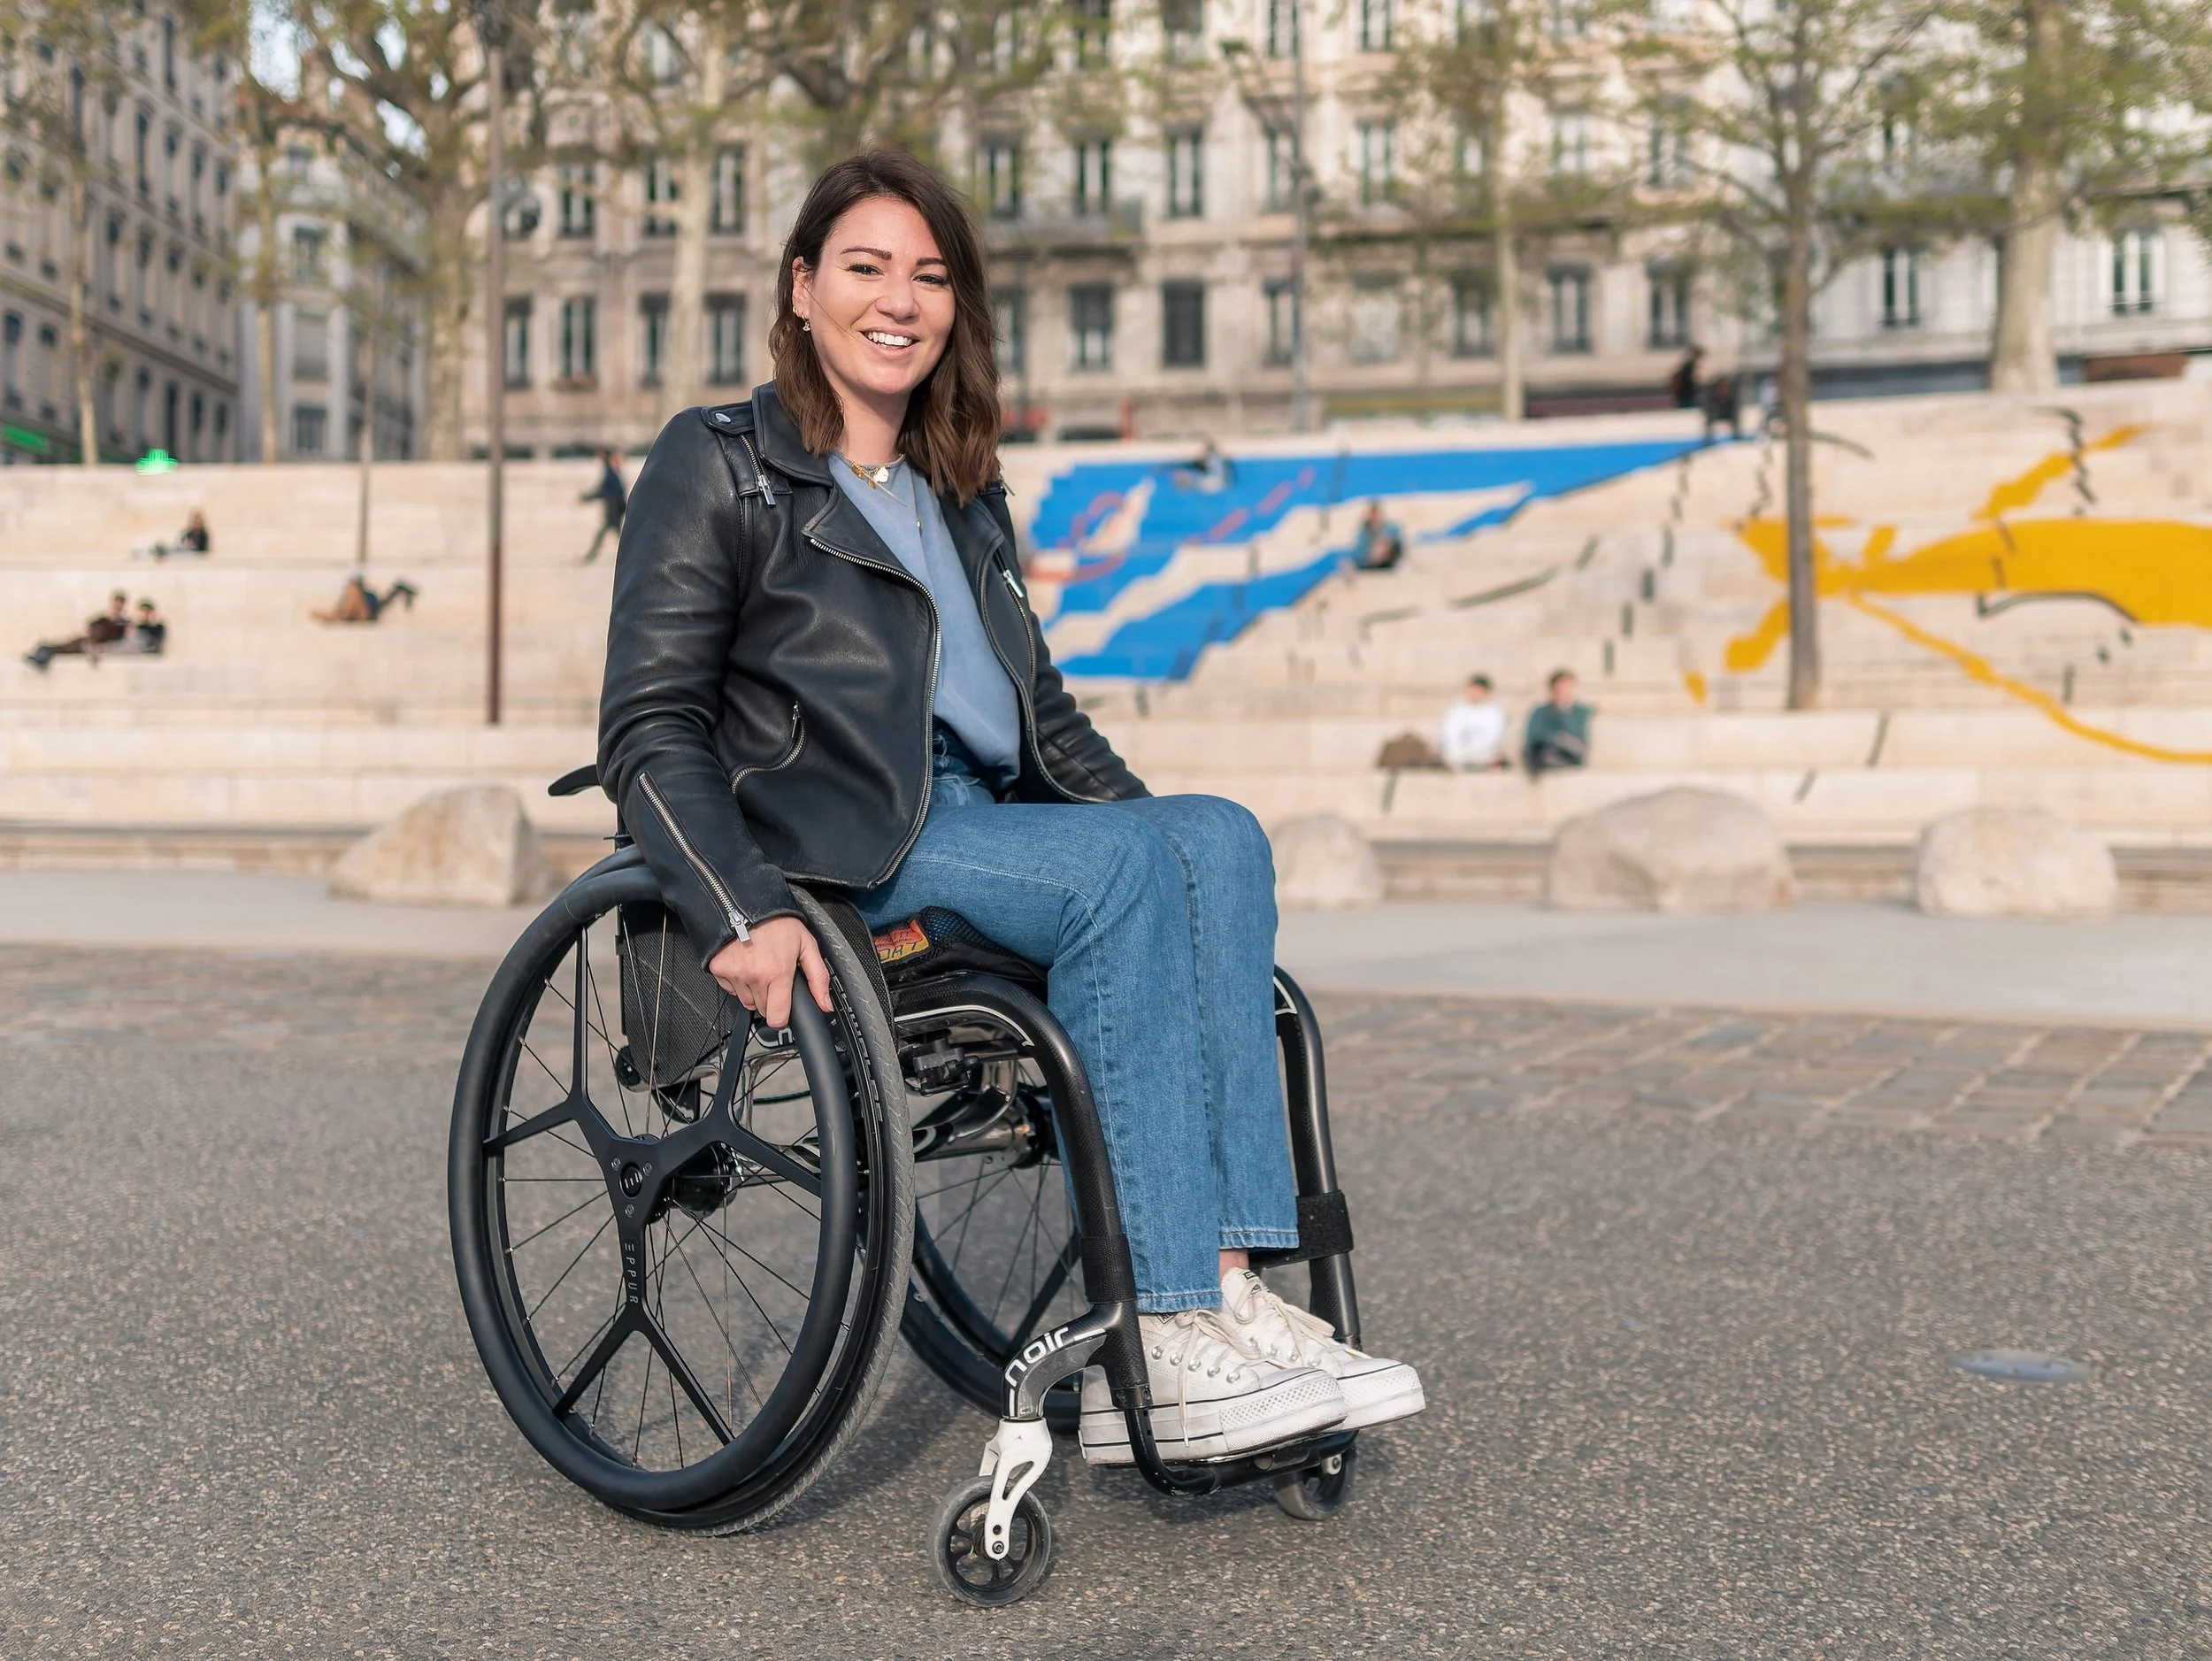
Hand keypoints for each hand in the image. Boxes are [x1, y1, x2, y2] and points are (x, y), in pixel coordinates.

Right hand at [706, 916, 830, 1030]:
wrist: (745, 903)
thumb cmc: (777, 923)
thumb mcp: (806, 945)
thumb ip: (818, 978)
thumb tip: (826, 1004)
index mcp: (777, 972)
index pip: (777, 1018)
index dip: (782, 1016)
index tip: (784, 1009)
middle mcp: (754, 976)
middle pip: (763, 1010)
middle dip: (771, 998)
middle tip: (774, 975)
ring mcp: (735, 974)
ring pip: (747, 1001)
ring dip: (754, 991)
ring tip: (759, 967)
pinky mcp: (719, 969)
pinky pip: (731, 990)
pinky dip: (738, 982)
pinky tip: (745, 964)